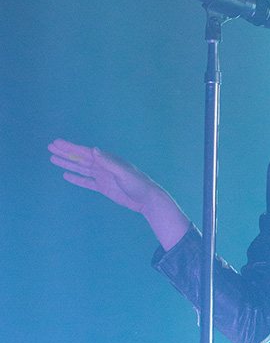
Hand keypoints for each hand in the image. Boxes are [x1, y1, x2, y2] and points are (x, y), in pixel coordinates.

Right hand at [48, 139, 190, 249]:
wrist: (147, 199)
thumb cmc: (137, 184)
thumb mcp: (122, 172)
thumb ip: (108, 162)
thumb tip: (94, 150)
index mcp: (107, 159)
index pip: (84, 151)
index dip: (69, 147)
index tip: (56, 143)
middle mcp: (103, 165)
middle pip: (79, 158)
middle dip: (65, 152)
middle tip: (50, 147)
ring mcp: (102, 176)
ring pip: (80, 168)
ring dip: (67, 163)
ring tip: (53, 159)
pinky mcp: (103, 187)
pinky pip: (86, 182)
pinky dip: (76, 178)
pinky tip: (66, 175)